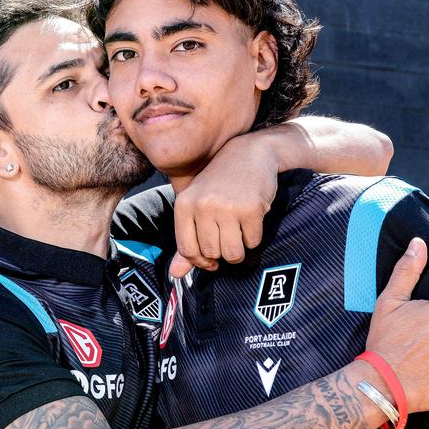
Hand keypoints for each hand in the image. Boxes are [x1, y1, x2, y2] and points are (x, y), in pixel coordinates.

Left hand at [171, 132, 278, 276]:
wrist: (251, 153)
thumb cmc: (221, 184)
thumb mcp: (198, 207)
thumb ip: (187, 241)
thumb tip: (174, 275)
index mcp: (184, 205)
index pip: (187, 249)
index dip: (200, 260)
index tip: (210, 258)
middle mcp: (203, 206)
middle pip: (211, 253)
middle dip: (222, 252)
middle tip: (229, 236)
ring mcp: (227, 207)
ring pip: (232, 253)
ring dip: (239, 249)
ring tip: (239, 231)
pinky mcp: (252, 209)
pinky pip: (252, 242)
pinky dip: (254, 237)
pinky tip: (252, 220)